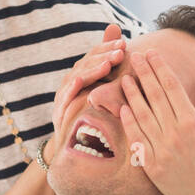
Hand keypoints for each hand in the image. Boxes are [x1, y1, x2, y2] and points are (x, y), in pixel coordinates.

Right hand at [46, 23, 126, 161]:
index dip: (108, 47)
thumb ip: (120, 77)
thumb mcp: (113, 95)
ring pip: (76, 76)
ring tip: (105, 65)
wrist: (77, 149)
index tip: (124, 45)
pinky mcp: (58, 111)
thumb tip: (136, 54)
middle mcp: (73, 81)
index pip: (95, 54)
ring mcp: (64, 95)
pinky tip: (78, 81)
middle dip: (103, 56)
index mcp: (85, 74)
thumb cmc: (99, 120)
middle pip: (86, 63)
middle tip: (119, 53)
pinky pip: (64, 97)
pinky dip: (70, 88)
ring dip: (90, 70)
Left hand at [93, 48, 194, 194]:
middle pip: (154, 96)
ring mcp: (162, 150)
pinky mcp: (152, 166)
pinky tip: (123, 108)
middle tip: (133, 56)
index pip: (171, 87)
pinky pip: (137, 139)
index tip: (151, 52)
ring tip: (124, 78)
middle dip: (143, 73)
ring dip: (132, 95)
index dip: (160, 67)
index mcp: (193, 122)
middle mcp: (176, 134)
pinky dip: (129, 122)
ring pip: (142, 116)